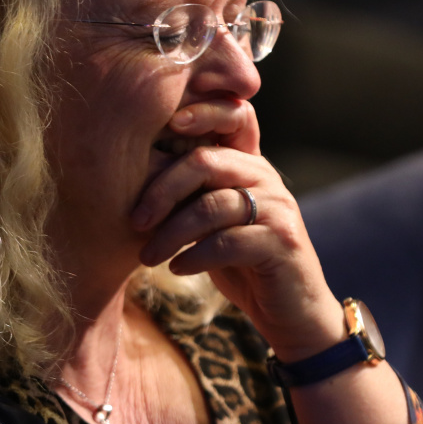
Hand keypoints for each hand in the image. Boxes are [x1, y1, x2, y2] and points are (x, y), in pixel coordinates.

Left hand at [132, 97, 344, 361]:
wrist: (292, 311)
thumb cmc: (242, 263)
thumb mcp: (213, 223)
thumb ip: (190, 195)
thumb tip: (130, 176)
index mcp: (248, 164)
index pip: (230, 118)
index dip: (201, 111)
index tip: (163, 125)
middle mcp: (266, 178)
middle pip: (206, 162)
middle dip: (161, 190)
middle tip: (135, 221)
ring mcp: (278, 209)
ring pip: (211, 206)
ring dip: (171, 234)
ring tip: (147, 257)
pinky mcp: (281, 243)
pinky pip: (226, 242)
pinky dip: (194, 256)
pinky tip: (177, 268)